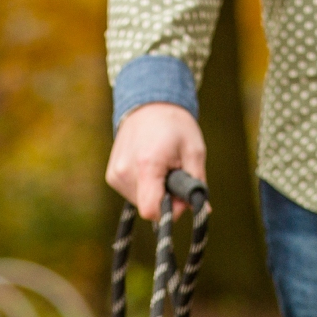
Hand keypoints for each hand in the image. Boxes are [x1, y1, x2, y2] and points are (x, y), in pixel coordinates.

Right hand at [105, 102, 207, 220]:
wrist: (149, 105)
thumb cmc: (175, 127)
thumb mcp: (194, 151)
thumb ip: (197, 183)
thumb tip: (204, 208)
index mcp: (147, 165)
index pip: (152, 210)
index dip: (170, 211)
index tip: (179, 196)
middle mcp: (126, 171)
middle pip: (149, 207)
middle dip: (165, 198)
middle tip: (173, 173)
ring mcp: (116, 174)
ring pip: (141, 202)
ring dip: (155, 191)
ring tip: (160, 166)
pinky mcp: (112, 175)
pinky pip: (132, 193)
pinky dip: (144, 186)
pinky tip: (148, 166)